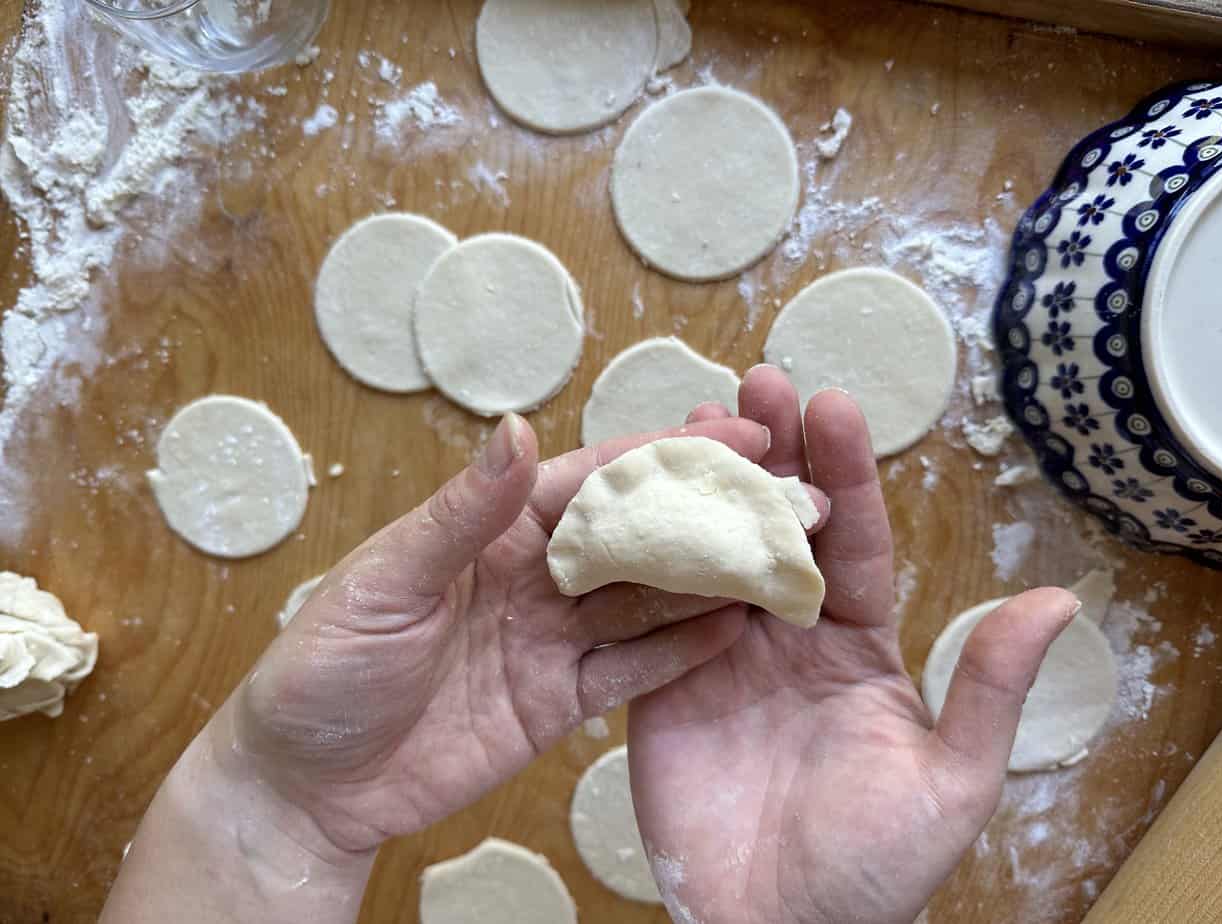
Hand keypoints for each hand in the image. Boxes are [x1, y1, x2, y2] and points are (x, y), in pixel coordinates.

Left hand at [223, 413, 795, 855]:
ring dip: (709, 580)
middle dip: (707, 513)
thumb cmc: (324, 669)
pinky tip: (733, 632)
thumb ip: (462, 515)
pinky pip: (630, 671)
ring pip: (646, 601)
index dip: (664, 456)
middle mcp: (532, 574)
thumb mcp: (387, 584)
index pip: (593, 481)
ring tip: (780, 558)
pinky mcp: (557, 701)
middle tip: (787, 495)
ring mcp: (550, 638)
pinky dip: (680, 654)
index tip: (735, 435)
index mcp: (492, 530)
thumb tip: (518, 430)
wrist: (308, 785)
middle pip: (636, 536)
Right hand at [628, 367, 1078, 923]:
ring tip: (699, 414)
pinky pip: (654, 605)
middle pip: (779, 525)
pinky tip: (637, 493)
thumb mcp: (949, 783)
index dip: (844, 476)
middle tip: (760, 383)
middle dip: (773, 452)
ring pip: (716, 547)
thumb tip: (1056, 603)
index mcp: (856, 643)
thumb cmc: (872, 870)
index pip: (853, 541)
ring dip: (707, 481)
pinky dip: (647, 547)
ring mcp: (721, 650)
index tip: (834, 408)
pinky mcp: (661, 679)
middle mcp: (788, 633)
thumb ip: (990, 691)